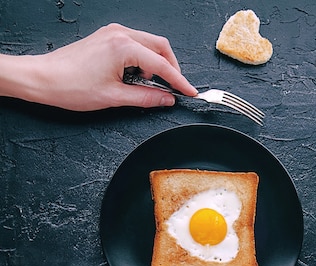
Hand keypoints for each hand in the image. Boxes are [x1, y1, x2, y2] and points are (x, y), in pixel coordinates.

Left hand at [23, 23, 196, 110]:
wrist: (43, 79)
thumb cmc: (70, 86)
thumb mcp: (114, 97)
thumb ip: (146, 98)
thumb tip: (166, 99)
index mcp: (123, 47)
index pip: (162, 65)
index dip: (179, 81)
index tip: (190, 92)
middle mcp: (120, 34)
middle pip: (160, 47)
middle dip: (171, 68)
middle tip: (174, 89)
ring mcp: (112, 33)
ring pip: (149, 44)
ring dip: (157, 64)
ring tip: (152, 85)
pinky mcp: (107, 38)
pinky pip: (136, 44)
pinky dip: (144, 59)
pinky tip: (138, 76)